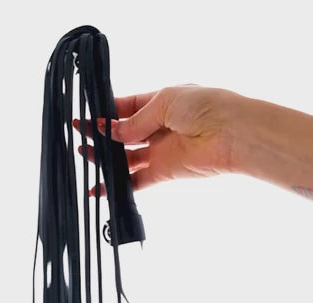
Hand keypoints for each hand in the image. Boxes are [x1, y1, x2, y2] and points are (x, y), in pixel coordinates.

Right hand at [72, 84, 245, 195]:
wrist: (231, 133)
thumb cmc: (205, 106)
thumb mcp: (164, 103)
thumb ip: (136, 121)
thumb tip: (111, 132)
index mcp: (161, 103)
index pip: (127, 108)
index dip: (107, 113)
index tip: (89, 117)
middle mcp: (159, 128)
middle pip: (123, 135)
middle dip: (102, 136)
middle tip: (81, 136)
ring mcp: (161, 151)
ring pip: (126, 158)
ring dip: (106, 159)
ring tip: (86, 156)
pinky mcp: (164, 172)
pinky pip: (136, 181)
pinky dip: (119, 186)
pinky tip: (100, 188)